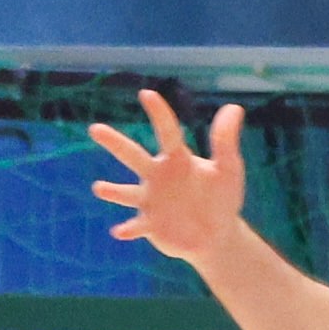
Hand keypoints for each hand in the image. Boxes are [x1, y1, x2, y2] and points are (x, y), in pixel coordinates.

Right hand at [88, 84, 247, 265]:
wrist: (217, 235)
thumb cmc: (220, 197)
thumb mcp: (228, 168)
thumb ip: (225, 140)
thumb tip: (234, 107)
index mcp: (176, 159)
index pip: (166, 132)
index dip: (159, 114)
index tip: (146, 94)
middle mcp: (157, 177)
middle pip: (134, 156)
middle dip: (115, 143)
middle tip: (94, 128)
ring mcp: (151, 201)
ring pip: (127, 193)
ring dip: (114, 191)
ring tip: (98, 188)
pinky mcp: (151, 225)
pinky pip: (136, 226)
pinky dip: (128, 228)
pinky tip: (119, 231)